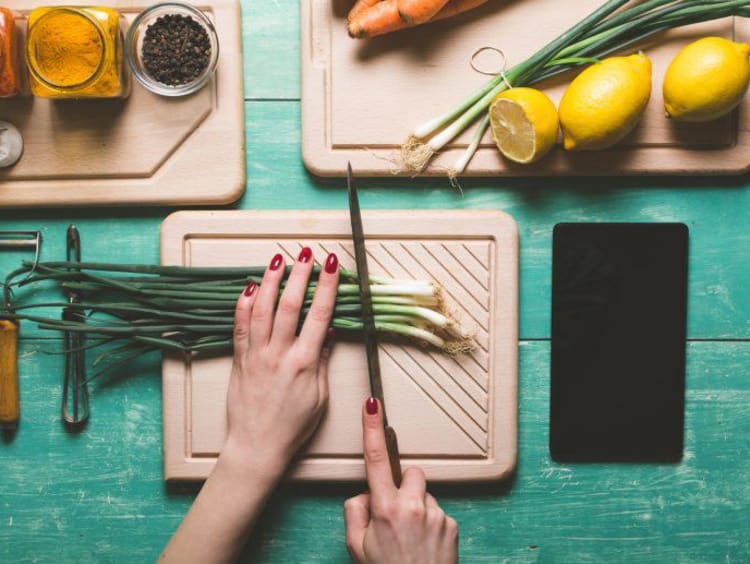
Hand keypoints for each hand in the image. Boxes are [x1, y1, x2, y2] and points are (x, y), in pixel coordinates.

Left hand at [222, 248, 339, 476]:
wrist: (257, 446)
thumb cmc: (292, 426)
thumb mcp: (320, 396)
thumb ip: (323, 361)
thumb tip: (329, 332)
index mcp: (304, 363)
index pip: (319, 314)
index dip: (326, 285)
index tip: (332, 264)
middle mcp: (279, 354)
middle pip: (290, 304)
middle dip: (299, 274)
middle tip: (306, 253)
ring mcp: (256, 355)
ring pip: (261, 309)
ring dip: (270, 281)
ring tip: (277, 260)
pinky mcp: (240, 360)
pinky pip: (239, 326)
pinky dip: (243, 304)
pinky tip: (248, 287)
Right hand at [344, 398, 458, 563]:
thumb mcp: (356, 547)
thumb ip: (354, 512)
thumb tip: (364, 495)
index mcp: (386, 509)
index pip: (375, 459)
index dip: (372, 428)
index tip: (372, 405)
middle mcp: (414, 506)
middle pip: (409, 473)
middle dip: (402, 486)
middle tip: (394, 514)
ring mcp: (436, 514)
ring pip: (424, 494)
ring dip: (417, 507)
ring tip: (410, 538)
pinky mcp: (452, 524)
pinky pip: (438, 512)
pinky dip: (430, 523)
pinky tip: (424, 545)